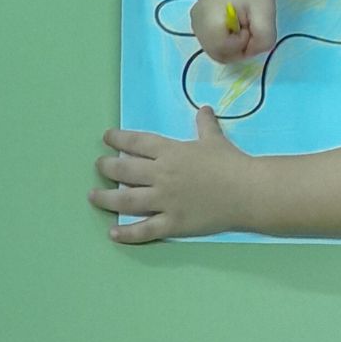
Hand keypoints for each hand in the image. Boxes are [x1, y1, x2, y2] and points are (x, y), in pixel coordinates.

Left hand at [91, 108, 251, 242]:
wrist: (247, 191)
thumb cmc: (231, 163)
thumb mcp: (215, 139)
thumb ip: (205, 125)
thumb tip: (204, 109)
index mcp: (170, 152)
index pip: (137, 142)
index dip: (118, 139)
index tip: (106, 137)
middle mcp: (162, 175)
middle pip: (126, 170)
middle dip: (108, 167)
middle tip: (99, 166)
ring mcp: (165, 200)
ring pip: (127, 199)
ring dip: (107, 198)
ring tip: (93, 196)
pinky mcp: (173, 223)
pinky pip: (145, 229)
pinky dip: (127, 233)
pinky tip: (113, 232)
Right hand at [190, 0, 276, 64]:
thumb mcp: (267, 17)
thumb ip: (263, 40)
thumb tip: (250, 52)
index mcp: (208, 13)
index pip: (220, 46)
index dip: (239, 44)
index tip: (249, 28)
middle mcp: (196, 20)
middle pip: (216, 53)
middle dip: (236, 49)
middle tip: (247, 31)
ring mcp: (194, 23)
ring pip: (215, 52)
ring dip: (232, 48)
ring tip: (240, 29)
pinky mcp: (197, 26)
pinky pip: (213, 47)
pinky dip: (226, 45)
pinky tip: (233, 30)